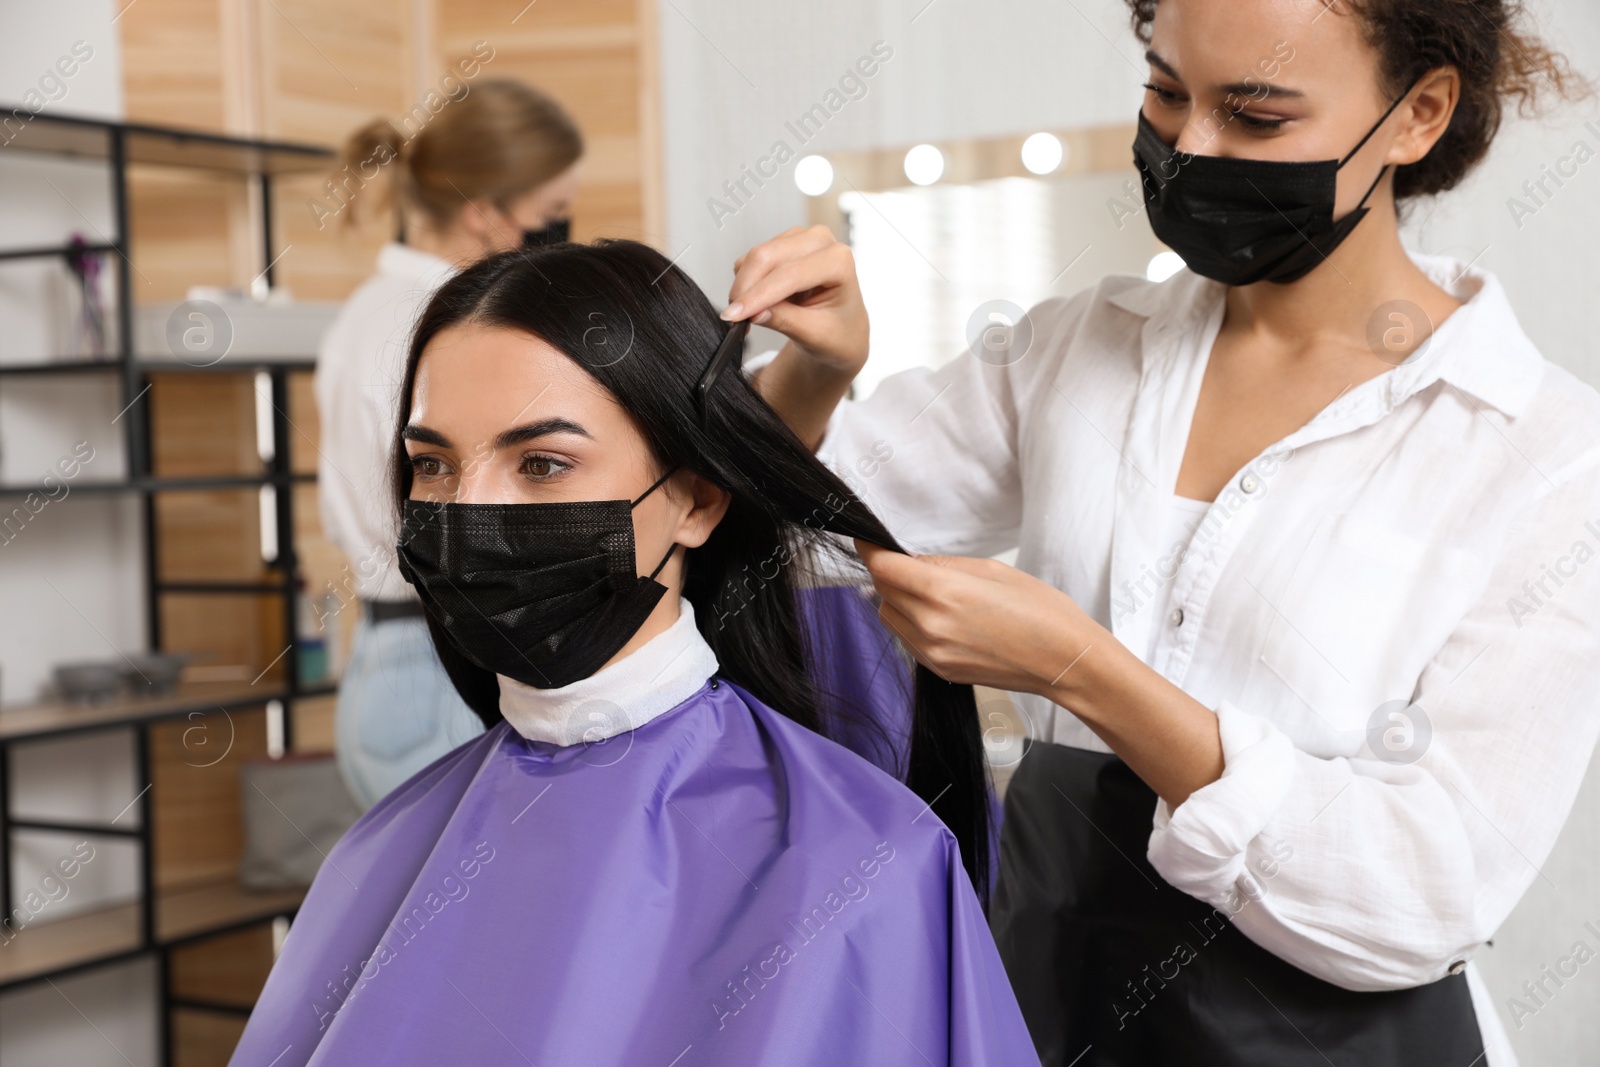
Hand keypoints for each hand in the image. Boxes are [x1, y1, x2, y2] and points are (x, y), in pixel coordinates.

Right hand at [726, 225, 867, 373]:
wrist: (842, 328)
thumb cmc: (838, 331)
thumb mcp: (816, 335)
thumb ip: (785, 322)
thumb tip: (752, 313)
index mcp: (839, 261)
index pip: (790, 274)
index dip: (758, 295)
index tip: (734, 315)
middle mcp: (821, 241)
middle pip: (766, 256)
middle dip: (745, 288)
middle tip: (734, 317)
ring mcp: (800, 239)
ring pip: (754, 257)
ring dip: (744, 288)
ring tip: (753, 316)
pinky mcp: (782, 244)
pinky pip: (751, 260)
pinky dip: (747, 284)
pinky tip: (760, 302)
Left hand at [854, 540, 1103, 695]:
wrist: (1065, 661)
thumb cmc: (1039, 610)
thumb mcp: (991, 570)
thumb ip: (943, 565)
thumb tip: (912, 561)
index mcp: (944, 593)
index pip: (883, 568)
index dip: (870, 549)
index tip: (867, 538)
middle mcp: (930, 626)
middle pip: (882, 591)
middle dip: (888, 572)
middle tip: (910, 563)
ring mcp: (932, 653)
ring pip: (889, 617)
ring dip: (897, 599)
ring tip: (929, 592)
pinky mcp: (939, 670)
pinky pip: (907, 639)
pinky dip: (911, 622)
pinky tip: (941, 616)